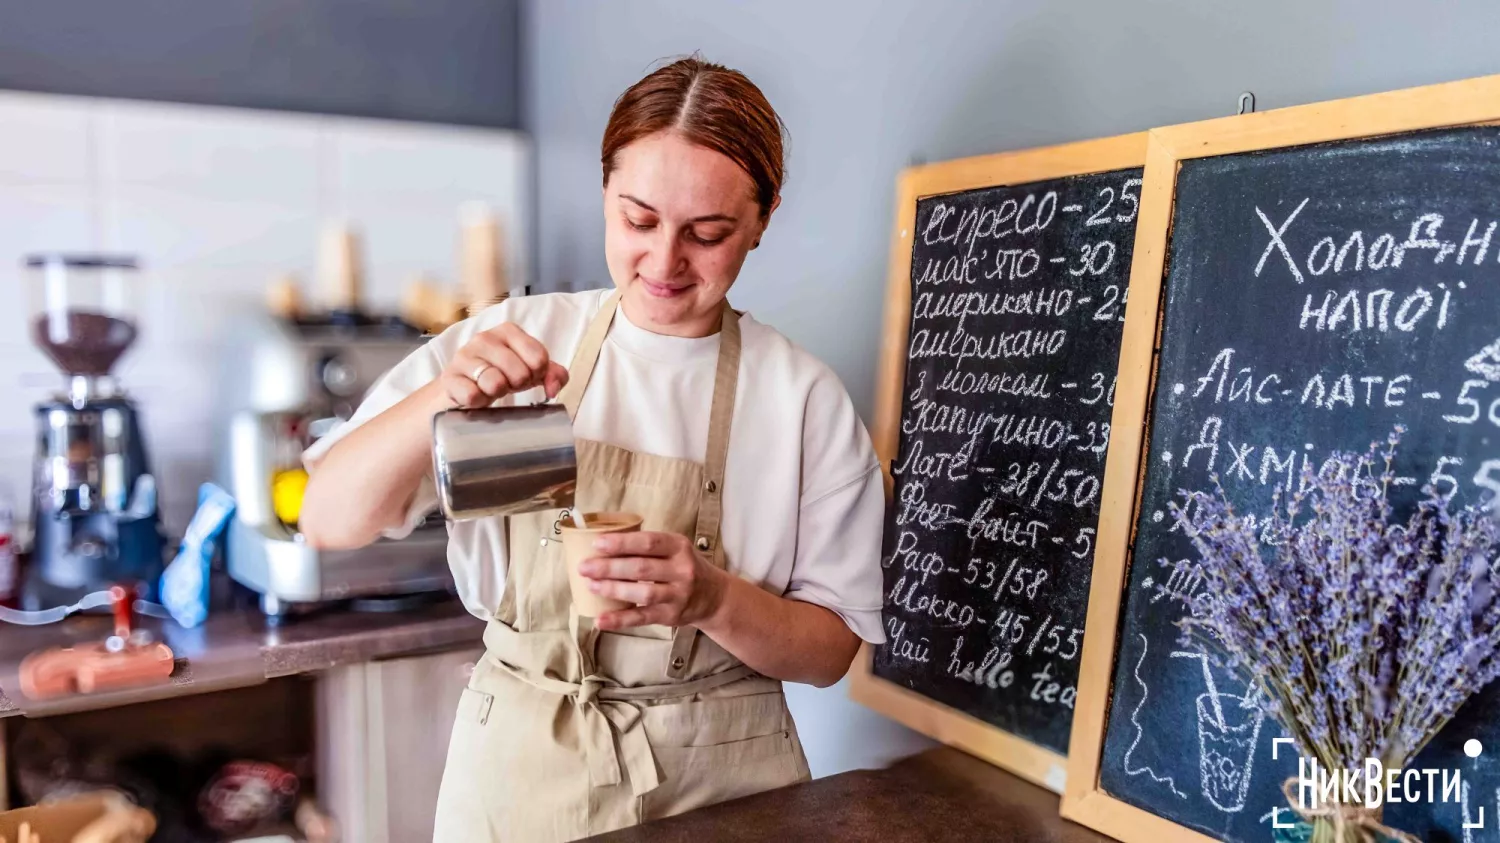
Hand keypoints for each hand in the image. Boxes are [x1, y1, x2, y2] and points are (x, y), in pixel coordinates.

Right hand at [439, 323, 568, 407]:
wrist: (463, 386)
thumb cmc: (501, 374)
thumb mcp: (530, 370)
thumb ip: (553, 374)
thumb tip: (554, 387)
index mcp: (508, 331)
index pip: (539, 357)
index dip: (537, 374)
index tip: (527, 376)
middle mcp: (484, 338)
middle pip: (520, 373)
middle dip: (517, 385)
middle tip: (507, 384)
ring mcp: (464, 357)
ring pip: (495, 383)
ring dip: (497, 393)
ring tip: (491, 389)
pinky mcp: (450, 378)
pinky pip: (472, 395)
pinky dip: (479, 402)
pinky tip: (477, 397)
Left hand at [577, 531, 727, 629]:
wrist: (714, 596)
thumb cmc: (685, 567)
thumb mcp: (675, 549)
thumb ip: (648, 546)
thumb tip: (604, 544)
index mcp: (679, 547)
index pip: (649, 542)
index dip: (622, 543)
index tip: (597, 543)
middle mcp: (681, 570)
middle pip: (641, 568)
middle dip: (609, 567)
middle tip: (584, 567)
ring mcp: (677, 595)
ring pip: (642, 592)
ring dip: (613, 589)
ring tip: (590, 586)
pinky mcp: (671, 616)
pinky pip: (642, 618)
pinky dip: (620, 620)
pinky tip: (601, 620)